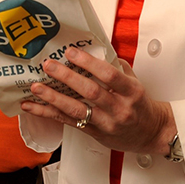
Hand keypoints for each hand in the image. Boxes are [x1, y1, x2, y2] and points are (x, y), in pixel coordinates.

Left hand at [20, 46, 174, 155]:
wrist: (151, 134)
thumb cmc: (141, 105)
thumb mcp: (135, 82)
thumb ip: (116, 67)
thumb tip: (94, 50)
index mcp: (131, 92)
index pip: (109, 75)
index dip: (89, 63)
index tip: (71, 52)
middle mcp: (119, 109)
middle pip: (90, 92)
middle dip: (67, 77)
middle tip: (49, 65)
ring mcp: (106, 124)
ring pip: (76, 110)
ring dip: (53, 98)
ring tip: (36, 87)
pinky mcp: (94, 133)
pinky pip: (68, 122)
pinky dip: (48, 114)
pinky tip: (33, 107)